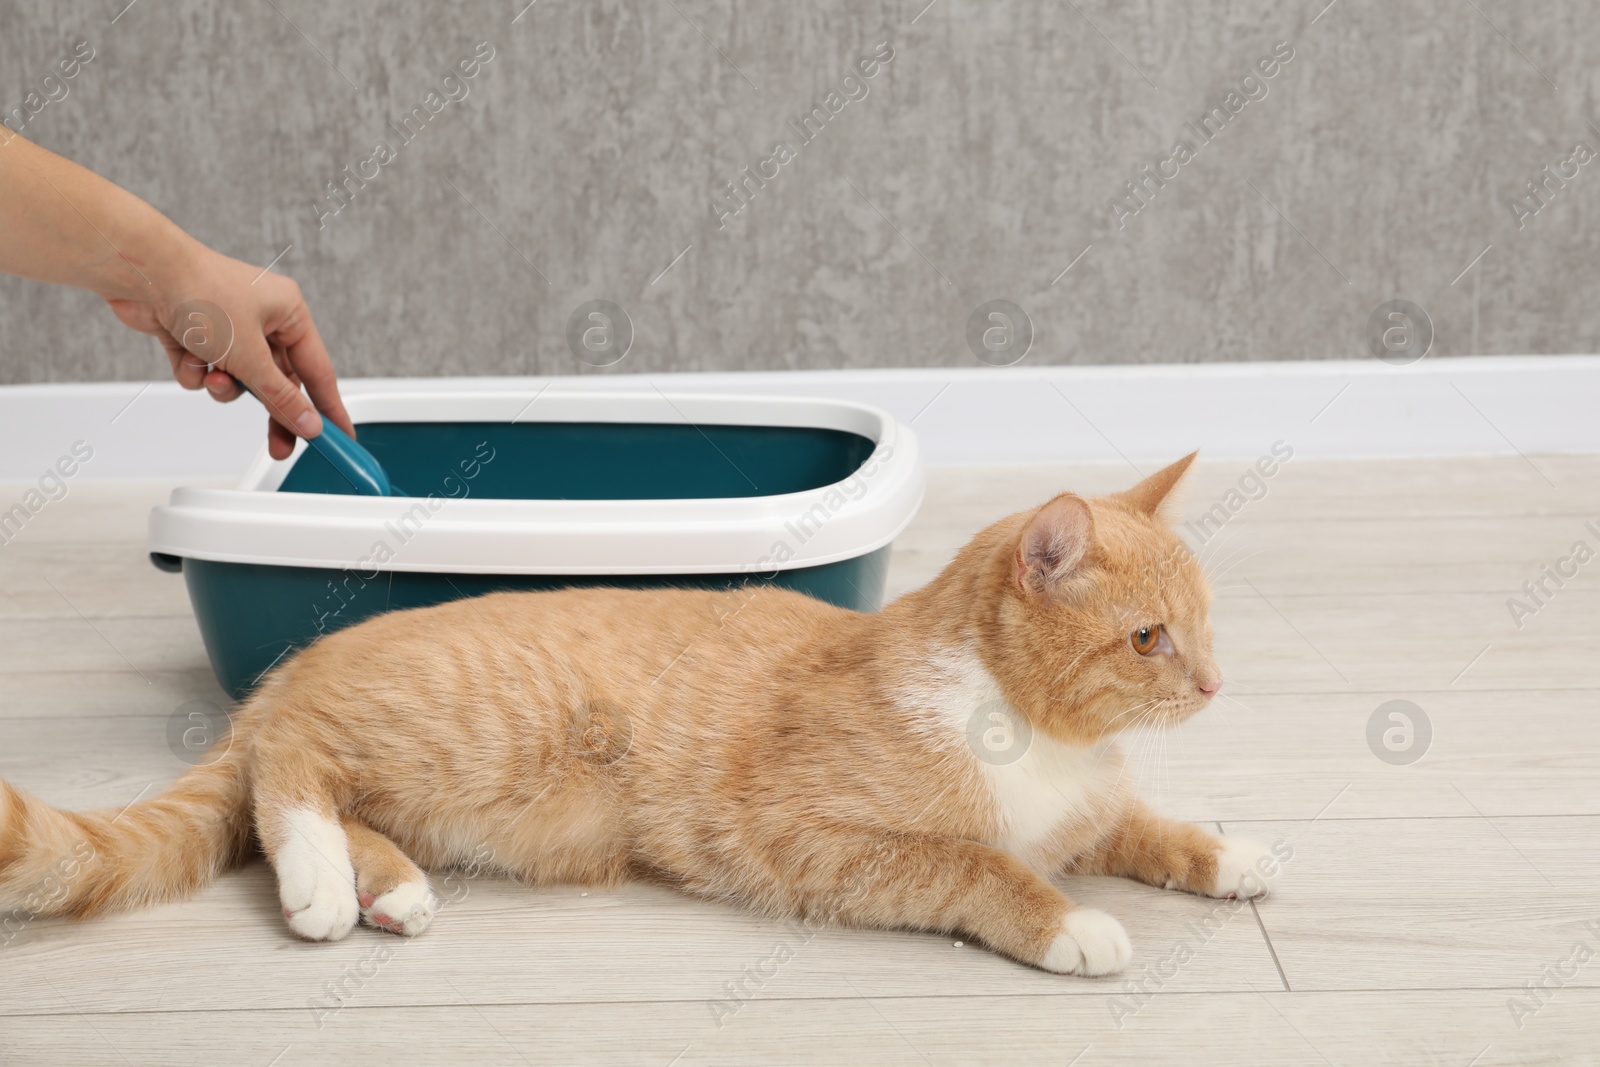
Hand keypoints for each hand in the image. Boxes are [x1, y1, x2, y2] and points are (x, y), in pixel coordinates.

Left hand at [104, 246, 354, 460]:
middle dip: (269, 409)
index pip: (318, 371)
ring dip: (223, 385)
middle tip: (279, 445)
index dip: (328, 407)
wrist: (142, 274)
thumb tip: (309, 424)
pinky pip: (207, 371)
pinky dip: (197, 371)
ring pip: (238, 379)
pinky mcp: (197, 334)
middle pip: (276, 380)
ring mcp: (228, 326)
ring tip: (212, 376)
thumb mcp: (251, 357)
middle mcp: (262, 318)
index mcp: (289, 312)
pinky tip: (185, 355)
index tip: (339, 436)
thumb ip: (282, 397)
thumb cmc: (201, 292)